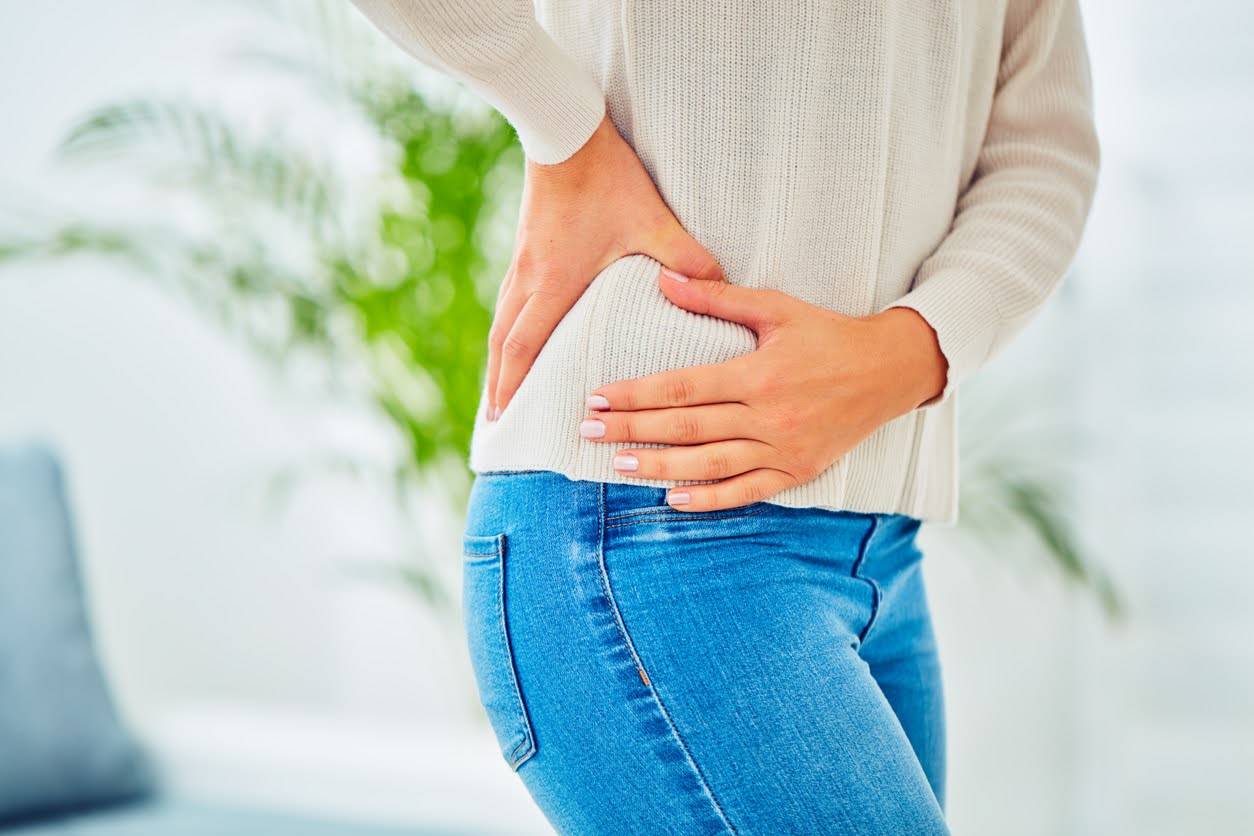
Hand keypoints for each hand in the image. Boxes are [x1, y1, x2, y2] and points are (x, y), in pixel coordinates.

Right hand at [486, 114, 722, 419]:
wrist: (564, 130)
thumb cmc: (606, 177)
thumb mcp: (652, 221)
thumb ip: (687, 260)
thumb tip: (722, 290)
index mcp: (555, 282)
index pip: (525, 347)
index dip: (514, 386)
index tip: (505, 420)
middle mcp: (530, 279)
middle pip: (502, 344)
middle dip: (498, 385)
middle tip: (494, 420)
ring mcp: (522, 263)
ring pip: (501, 322)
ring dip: (499, 359)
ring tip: (499, 389)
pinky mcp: (524, 247)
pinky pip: (508, 302)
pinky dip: (507, 330)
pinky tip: (516, 337)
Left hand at [580, 268, 948, 510]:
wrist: (891, 371)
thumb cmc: (829, 334)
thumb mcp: (777, 307)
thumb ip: (718, 297)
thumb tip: (664, 279)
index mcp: (760, 373)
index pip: (684, 387)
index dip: (638, 394)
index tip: (600, 397)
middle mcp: (769, 415)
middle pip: (688, 427)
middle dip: (634, 430)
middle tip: (589, 432)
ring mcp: (784, 448)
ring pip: (711, 464)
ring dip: (662, 467)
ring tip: (618, 467)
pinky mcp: (798, 471)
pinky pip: (748, 491)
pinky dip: (710, 499)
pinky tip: (674, 499)